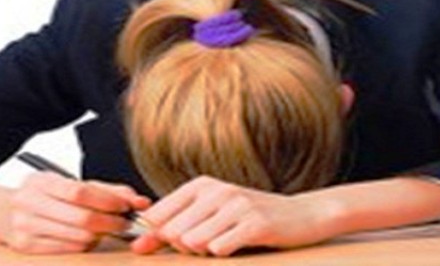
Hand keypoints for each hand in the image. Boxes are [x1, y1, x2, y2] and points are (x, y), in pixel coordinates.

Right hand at [0, 172, 150, 253]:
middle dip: (111, 222)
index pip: (80, 192)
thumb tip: (140, 202)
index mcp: (41, 181)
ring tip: (106, 228)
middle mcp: (28, 202)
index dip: (108, 201)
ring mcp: (24, 226)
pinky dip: (85, 244)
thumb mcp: (71, 184)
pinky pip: (67, 249)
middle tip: (125, 223)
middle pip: (81, 218)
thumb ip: (106, 190)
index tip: (126, 206)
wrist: (3, 212)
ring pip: (77, 236)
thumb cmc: (46, 196)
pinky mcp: (25, 246)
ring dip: (100, 235)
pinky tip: (88, 237)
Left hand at [131, 176, 330, 256]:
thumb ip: (172, 230)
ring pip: (193, 242)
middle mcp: (217, 191)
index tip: (177, 242)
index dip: (160, 238)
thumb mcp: (211, 216)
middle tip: (211, 243)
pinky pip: (219, 248)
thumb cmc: (251, 218)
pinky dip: (224, 253)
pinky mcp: (255, 223)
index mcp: (201, 185)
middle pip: (172, 233)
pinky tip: (238, 245)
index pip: (157, 216)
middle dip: (184, 248)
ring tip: (224, 244)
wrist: (302, 216)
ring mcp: (237, 205)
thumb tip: (138, 246)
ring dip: (205, 253)